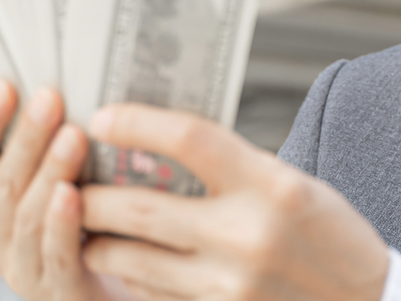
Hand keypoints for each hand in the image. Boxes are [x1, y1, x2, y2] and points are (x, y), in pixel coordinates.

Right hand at [0, 81, 110, 300]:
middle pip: (3, 181)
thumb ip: (54, 148)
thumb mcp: (60, 185)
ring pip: (26, 216)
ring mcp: (23, 269)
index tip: (4, 84)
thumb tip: (68, 85)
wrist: (102, 297)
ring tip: (73, 136)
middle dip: (26, 137)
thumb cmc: (88, 230)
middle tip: (49, 98)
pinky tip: (73, 196)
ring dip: (48, 172)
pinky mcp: (56, 294)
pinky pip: (57, 256)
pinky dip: (61, 224)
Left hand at [81, 104, 390, 300]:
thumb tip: (160, 145)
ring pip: (132, 260)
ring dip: (97, 242)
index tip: (102, 119)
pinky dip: (131, 278)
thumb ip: (234, 169)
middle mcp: (248, 236)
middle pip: (141, 207)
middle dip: (92, 195)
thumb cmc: (331, 237)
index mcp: (273, 186)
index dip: (138, 124)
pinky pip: (153, 296)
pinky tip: (125, 264)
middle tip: (69, 181)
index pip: (189, 140)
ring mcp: (230, 287)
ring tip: (86, 226)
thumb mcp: (293, 185)